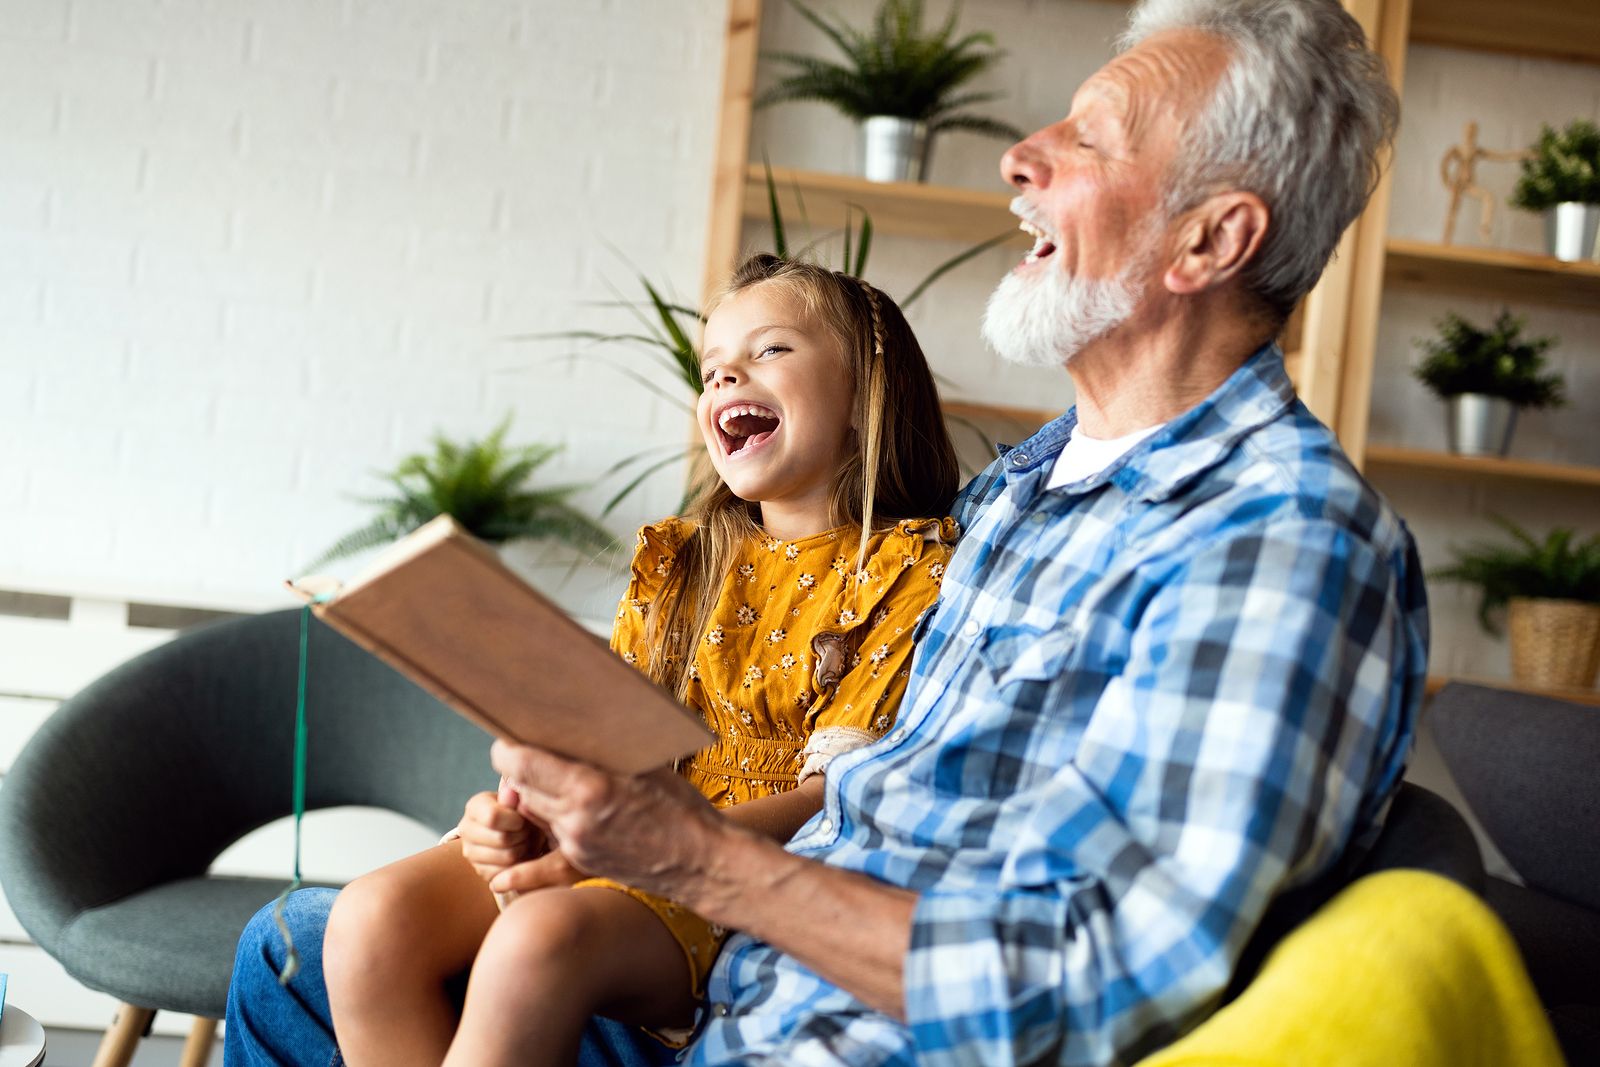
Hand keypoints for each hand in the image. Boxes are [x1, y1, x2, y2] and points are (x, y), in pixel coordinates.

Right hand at [456, 781, 544, 885]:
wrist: (518, 832)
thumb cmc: (522, 812)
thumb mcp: (521, 801)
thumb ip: (516, 797)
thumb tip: (511, 793)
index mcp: (475, 806)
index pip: (493, 817)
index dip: (516, 820)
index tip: (524, 820)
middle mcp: (466, 829)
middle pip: (502, 839)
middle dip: (523, 835)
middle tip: (528, 831)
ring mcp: (471, 853)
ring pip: (507, 857)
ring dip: (524, 850)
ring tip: (526, 841)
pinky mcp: (481, 872)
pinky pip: (507, 874)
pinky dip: (519, 866)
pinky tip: (521, 856)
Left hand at [489, 739, 725, 899]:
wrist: (704, 862)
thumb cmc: (683, 807)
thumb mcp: (646, 767)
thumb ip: (602, 753)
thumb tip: (571, 729)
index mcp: (589, 787)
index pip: (521, 764)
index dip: (507, 749)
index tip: (510, 739)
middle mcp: (575, 819)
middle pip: (521, 789)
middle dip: (521, 771)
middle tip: (533, 755)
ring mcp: (576, 845)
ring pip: (534, 813)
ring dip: (537, 796)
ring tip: (560, 780)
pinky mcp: (582, 863)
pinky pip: (552, 839)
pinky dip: (553, 824)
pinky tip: (547, 838)